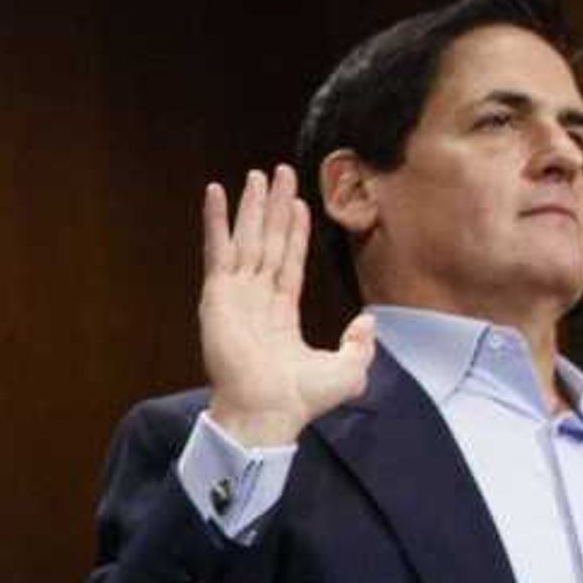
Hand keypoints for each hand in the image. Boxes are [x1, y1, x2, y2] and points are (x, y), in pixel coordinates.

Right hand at [195, 166, 374, 448]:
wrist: (268, 410)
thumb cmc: (301, 398)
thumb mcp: (348, 370)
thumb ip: (359, 343)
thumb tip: (368, 320)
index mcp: (281, 313)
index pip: (289, 261)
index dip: (294, 231)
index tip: (298, 202)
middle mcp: (257, 298)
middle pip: (268, 241)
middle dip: (273, 207)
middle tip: (277, 173)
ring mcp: (235, 293)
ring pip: (247, 238)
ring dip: (250, 205)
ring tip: (255, 175)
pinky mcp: (219, 293)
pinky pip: (218, 248)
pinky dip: (214, 219)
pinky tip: (214, 191)